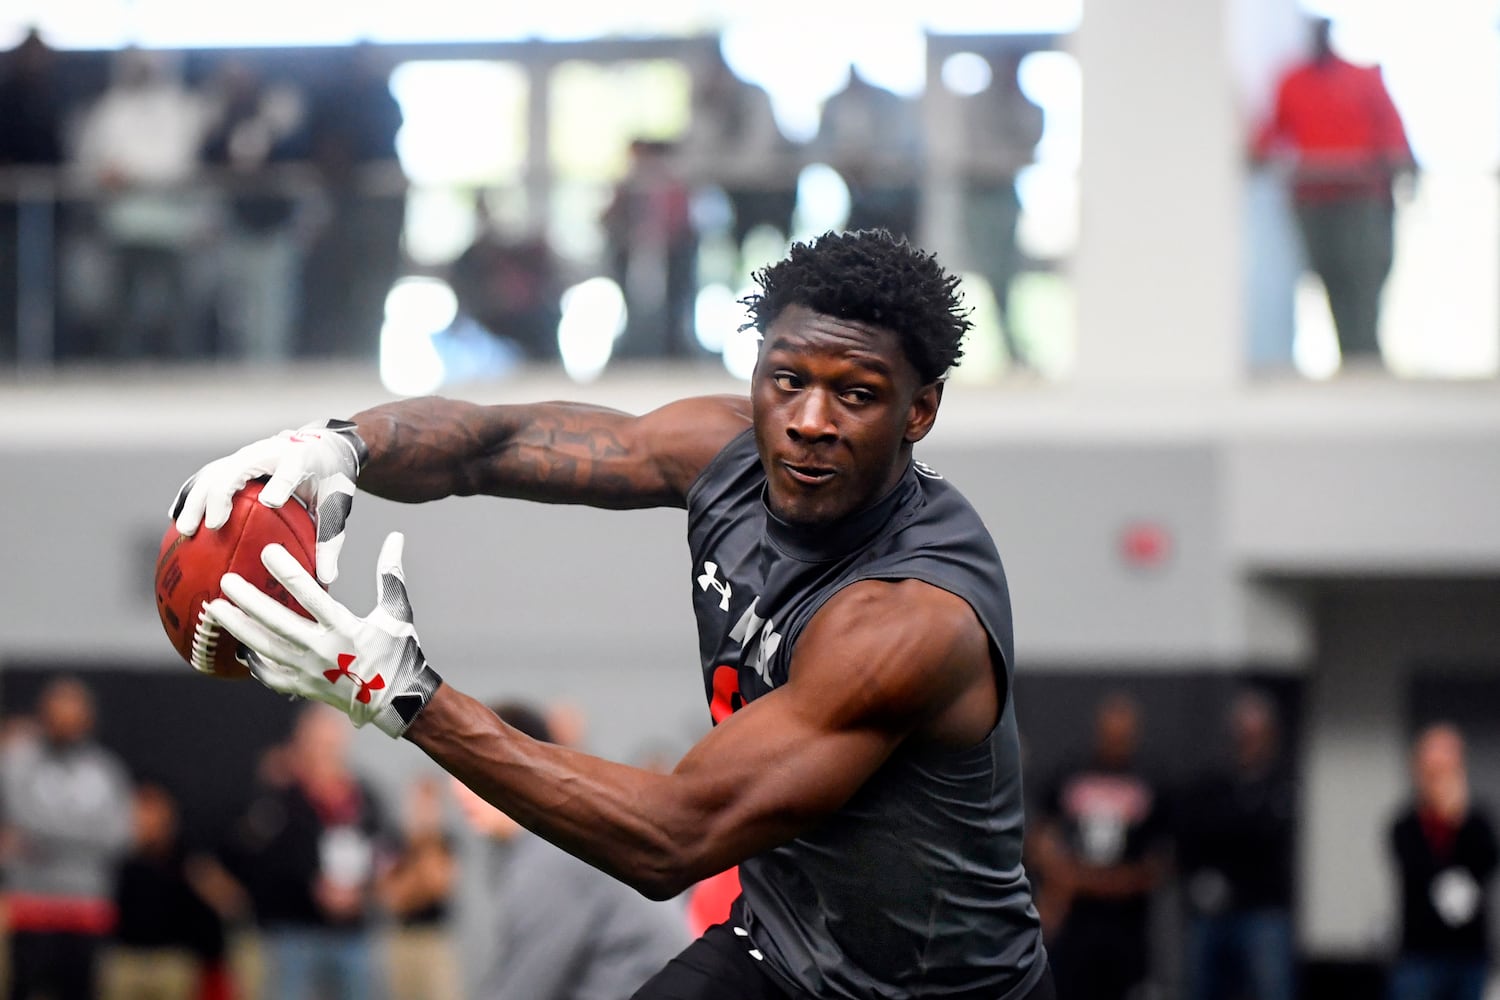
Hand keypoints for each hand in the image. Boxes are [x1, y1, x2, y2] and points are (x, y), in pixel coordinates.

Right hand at [170, 419, 368, 582]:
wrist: (322, 446)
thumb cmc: (329, 480)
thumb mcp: (336, 506)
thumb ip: (330, 540)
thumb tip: (325, 579)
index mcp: (298, 458)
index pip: (288, 470)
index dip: (279, 485)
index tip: (271, 502)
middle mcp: (267, 452)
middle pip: (236, 469)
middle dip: (221, 495)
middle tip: (213, 527)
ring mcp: (246, 455)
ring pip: (213, 473)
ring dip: (197, 499)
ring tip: (185, 530)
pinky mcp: (233, 461)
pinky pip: (206, 477)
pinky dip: (191, 495)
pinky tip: (176, 519)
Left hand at [206, 532, 442, 738]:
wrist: (397, 701)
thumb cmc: (399, 652)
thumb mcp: (398, 613)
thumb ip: (391, 575)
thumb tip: (395, 537)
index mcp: (345, 628)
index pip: (309, 594)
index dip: (286, 571)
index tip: (267, 551)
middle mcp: (322, 650)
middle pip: (276, 621)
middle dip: (248, 600)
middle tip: (225, 580)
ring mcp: (308, 671)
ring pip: (264, 647)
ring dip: (238, 627)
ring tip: (213, 609)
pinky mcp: (302, 687)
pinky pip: (269, 674)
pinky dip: (251, 660)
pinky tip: (236, 644)